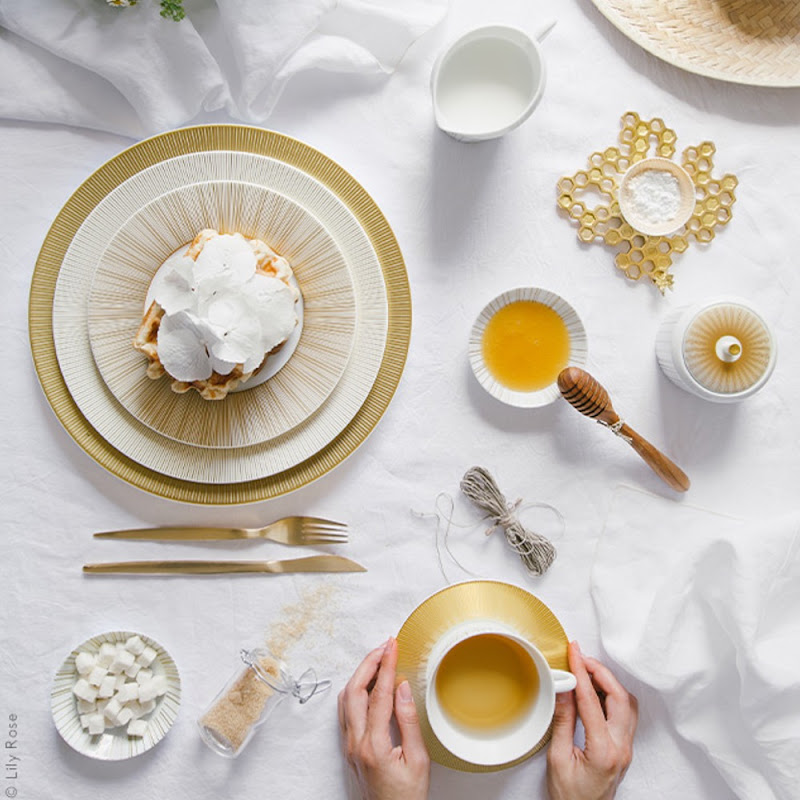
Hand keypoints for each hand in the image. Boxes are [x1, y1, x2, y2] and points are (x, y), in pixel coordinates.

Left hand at [339, 637, 430, 799]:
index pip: (379, 694)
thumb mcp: (418, 761)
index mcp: (374, 745)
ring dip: (361, 674)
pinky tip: (369, 684)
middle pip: (354, 690)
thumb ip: (409, 722)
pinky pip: (346, 711)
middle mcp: (355, 743)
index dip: (386, 665)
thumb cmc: (407, 798)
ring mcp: (349, 746)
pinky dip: (356, 690)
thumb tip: (402, 688)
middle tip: (385, 647)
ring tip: (379, 660)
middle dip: (369, 663)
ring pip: (346, 698)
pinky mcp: (348, 748)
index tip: (392, 646)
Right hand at [546, 641, 637, 799]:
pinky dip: (612, 696)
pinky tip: (595, 693)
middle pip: (620, 698)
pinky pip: (625, 714)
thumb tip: (562, 689)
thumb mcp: (558, 759)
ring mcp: (626, 749)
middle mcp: (621, 748)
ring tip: (587, 672)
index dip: (581, 672)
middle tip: (581, 658)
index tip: (574, 653)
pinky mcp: (624, 749)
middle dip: (601, 672)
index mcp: (603, 751)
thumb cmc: (570, 797)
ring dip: (609, 683)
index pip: (591, 701)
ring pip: (627, 704)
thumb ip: (563, 721)